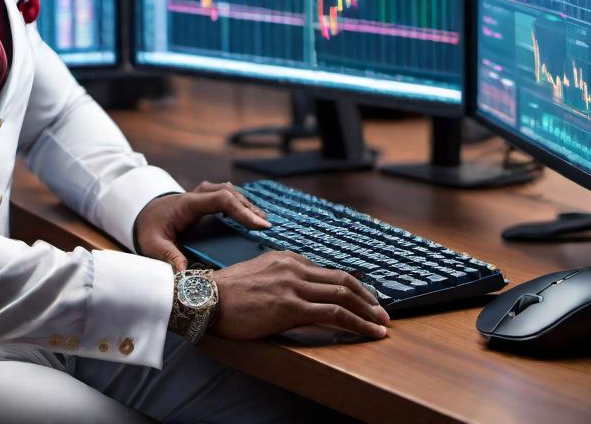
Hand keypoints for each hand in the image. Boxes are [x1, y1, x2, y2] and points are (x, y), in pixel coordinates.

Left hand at [134, 181, 270, 271]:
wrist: (142, 214)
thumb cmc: (148, 229)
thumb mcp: (153, 245)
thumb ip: (168, 257)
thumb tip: (185, 275)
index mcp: (189, 203)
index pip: (221, 200)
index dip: (242, 211)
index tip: (259, 225)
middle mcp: (198, 194)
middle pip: (231, 194)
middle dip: (250, 209)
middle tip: (268, 227)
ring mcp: (203, 194)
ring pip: (231, 193)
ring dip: (248, 206)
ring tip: (264, 223)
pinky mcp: (206, 199)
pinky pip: (228, 198)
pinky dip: (241, 206)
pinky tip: (252, 217)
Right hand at [211, 252, 388, 341]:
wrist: (208, 299)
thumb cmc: (228, 293)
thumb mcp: (258, 274)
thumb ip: (280, 278)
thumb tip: (296, 292)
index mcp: (286, 258)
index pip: (327, 270)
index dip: (350, 285)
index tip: (363, 298)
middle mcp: (293, 267)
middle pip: (342, 279)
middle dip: (367, 296)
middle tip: (383, 312)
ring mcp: (293, 286)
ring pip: (342, 294)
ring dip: (368, 311)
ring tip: (382, 324)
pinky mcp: (291, 307)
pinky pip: (333, 313)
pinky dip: (357, 323)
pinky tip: (369, 332)